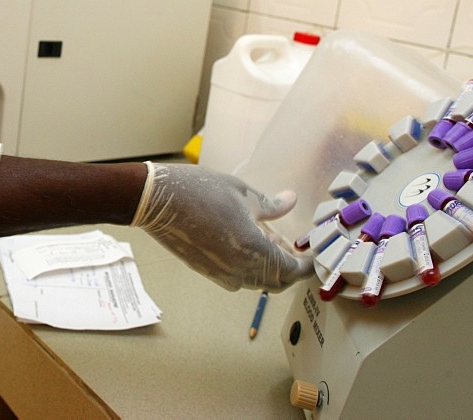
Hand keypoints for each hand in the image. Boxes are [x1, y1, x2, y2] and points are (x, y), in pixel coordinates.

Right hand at [131, 163, 312, 291]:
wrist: (157, 201)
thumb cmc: (200, 190)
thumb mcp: (242, 192)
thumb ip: (271, 205)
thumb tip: (292, 201)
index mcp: (254, 250)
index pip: (293, 270)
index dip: (308, 266)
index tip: (315, 257)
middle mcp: (240, 270)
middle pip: (277, 282)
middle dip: (291, 269)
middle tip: (298, 250)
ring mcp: (222, 274)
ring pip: (258, 282)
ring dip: (271, 269)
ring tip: (274, 242)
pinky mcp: (208, 272)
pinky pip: (239, 278)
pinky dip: (252, 268)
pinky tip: (250, 244)